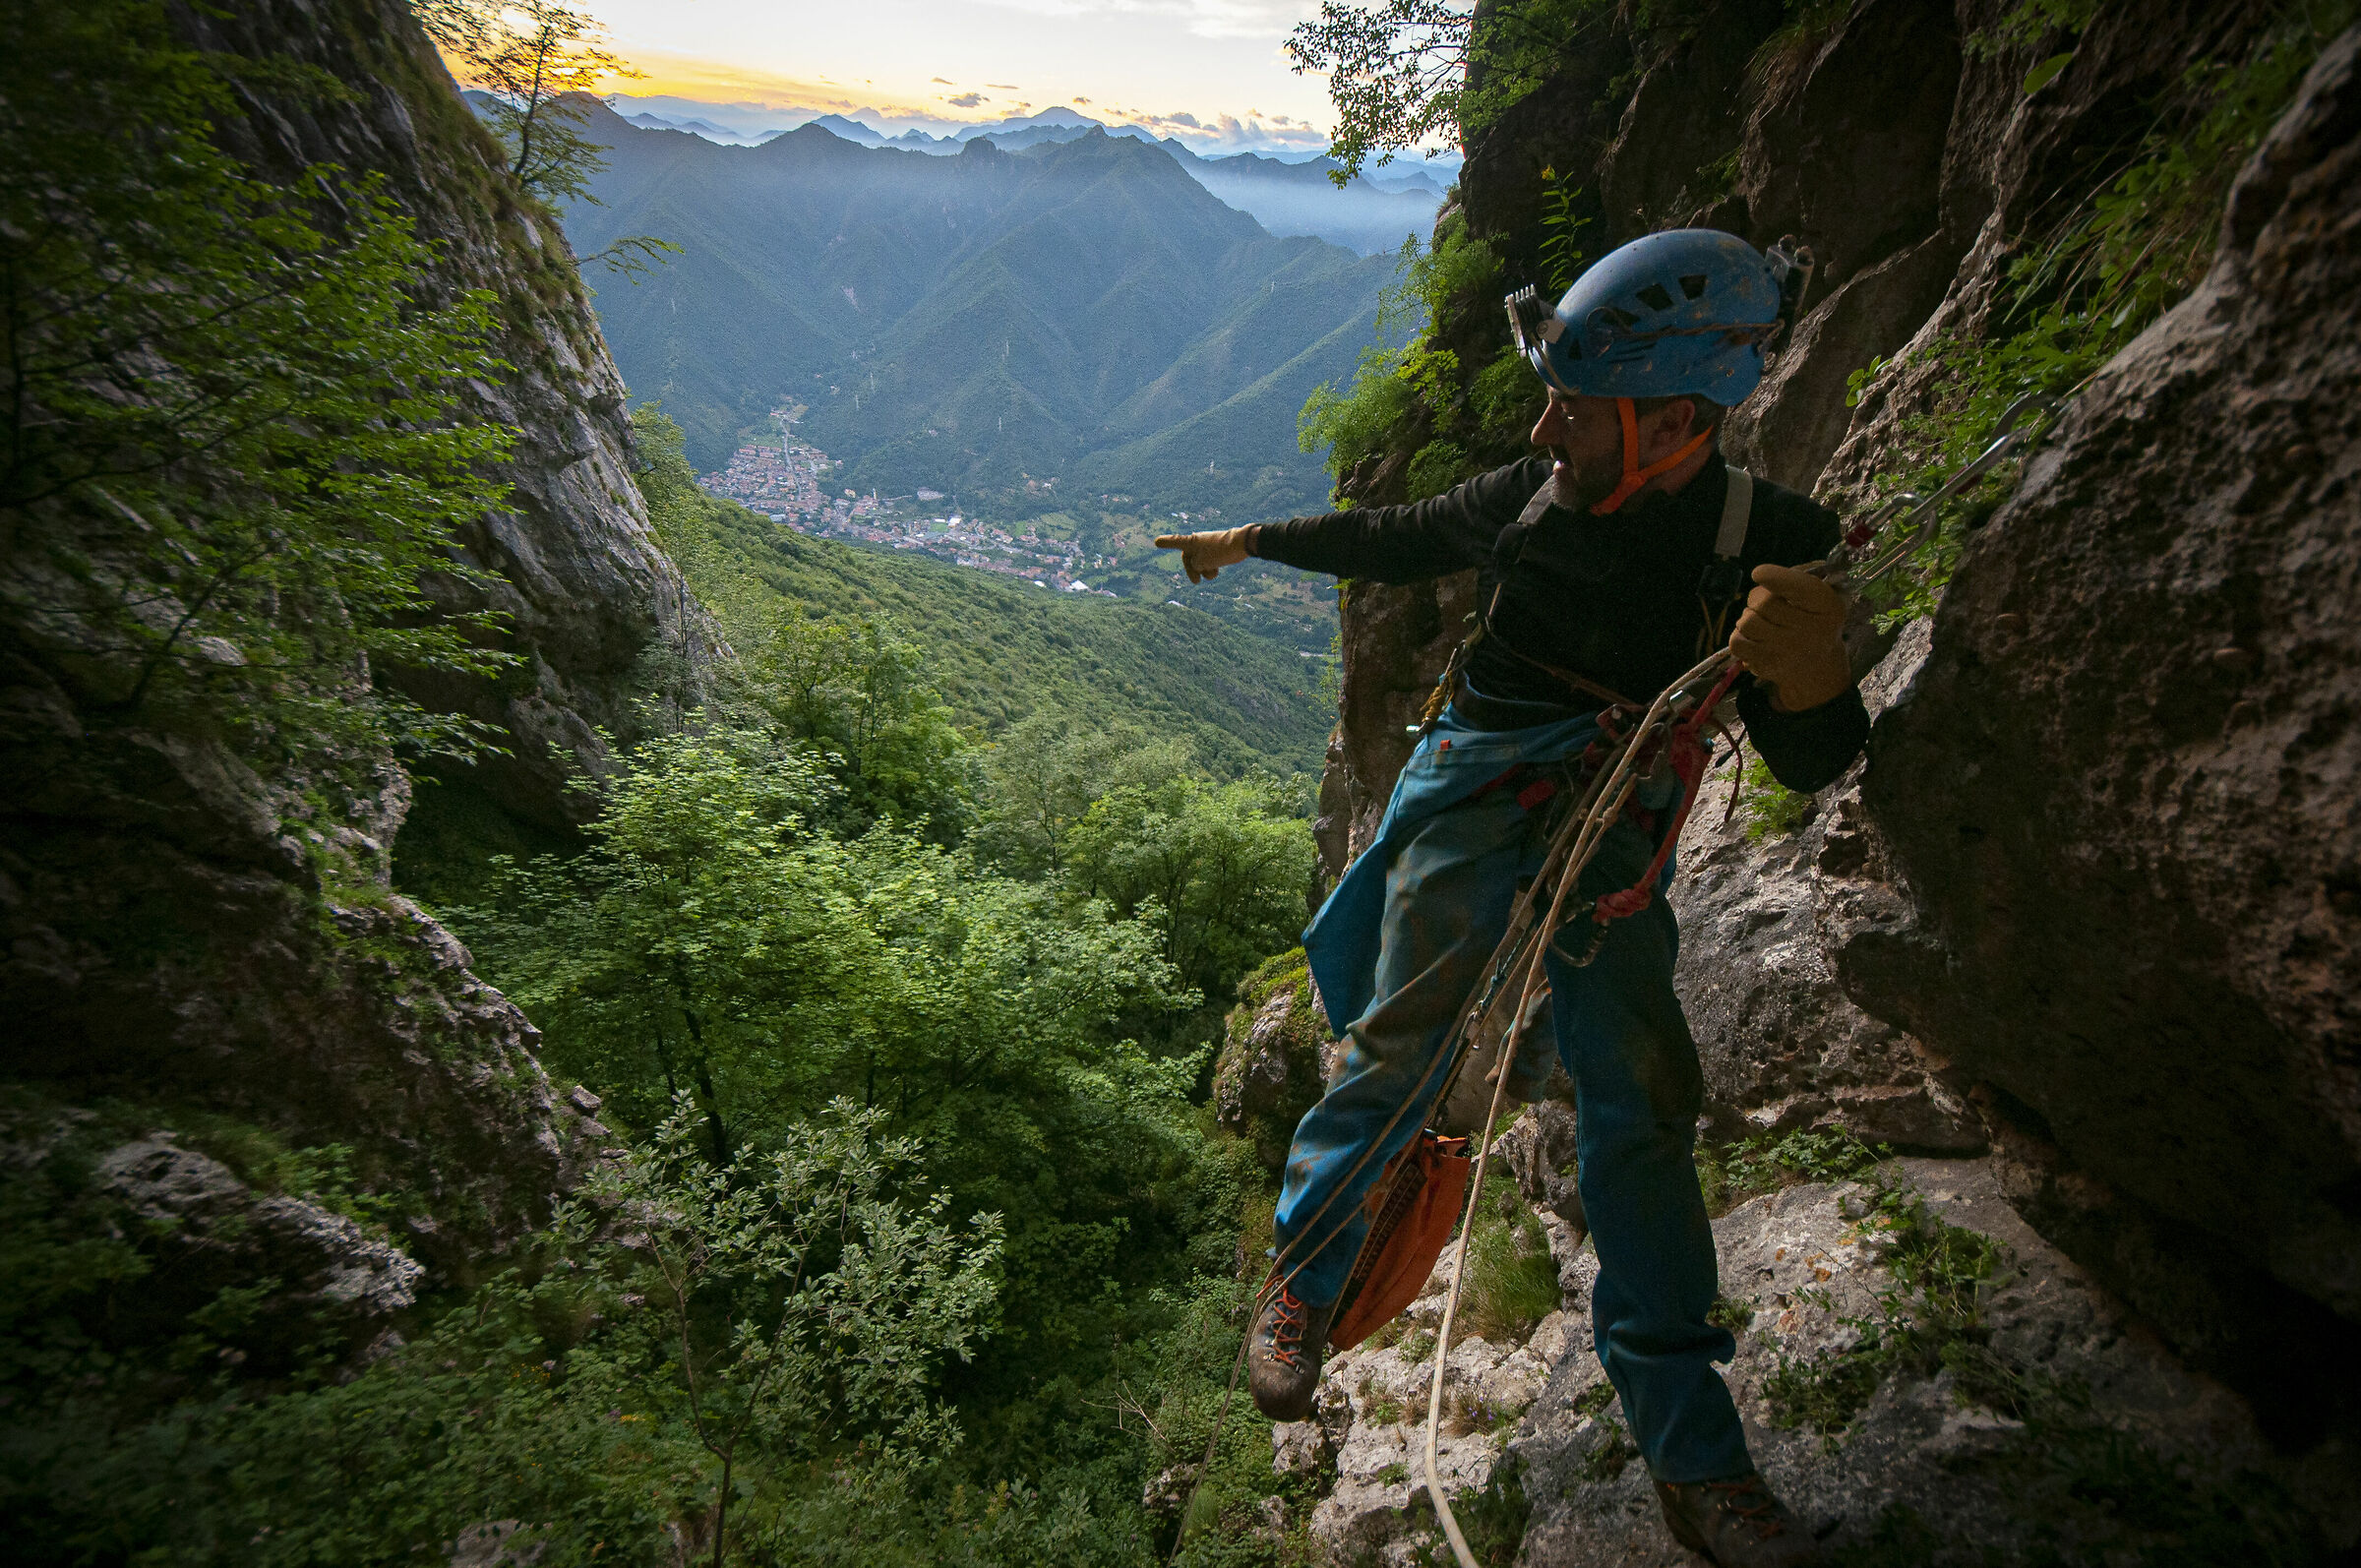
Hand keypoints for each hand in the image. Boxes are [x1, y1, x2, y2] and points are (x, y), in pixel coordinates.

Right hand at [1154, 526, 1254, 582]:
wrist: (1241, 544)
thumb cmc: (1220, 551)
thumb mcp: (1202, 562)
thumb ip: (1195, 565)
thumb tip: (1199, 566)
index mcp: (1192, 542)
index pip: (1175, 542)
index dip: (1166, 543)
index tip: (1156, 542)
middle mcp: (1199, 543)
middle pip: (1189, 558)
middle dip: (1192, 570)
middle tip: (1197, 582)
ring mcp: (1209, 547)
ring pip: (1201, 562)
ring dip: (1204, 571)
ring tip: (1213, 573)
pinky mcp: (1218, 551)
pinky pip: (1210, 562)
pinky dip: (1212, 568)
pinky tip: (1218, 569)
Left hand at [1729, 563, 1851, 711]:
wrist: (1817, 667)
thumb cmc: (1815, 620)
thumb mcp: (1822, 595)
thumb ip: (1801, 576)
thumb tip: (1764, 574)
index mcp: (1827, 606)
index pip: (1797, 588)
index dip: (1773, 577)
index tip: (1759, 573)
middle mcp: (1810, 631)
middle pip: (1763, 603)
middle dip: (1757, 597)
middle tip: (1764, 602)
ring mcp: (1787, 652)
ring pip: (1747, 622)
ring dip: (1748, 616)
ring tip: (1761, 619)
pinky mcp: (1767, 665)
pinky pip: (1737, 642)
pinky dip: (1740, 635)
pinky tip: (1753, 636)